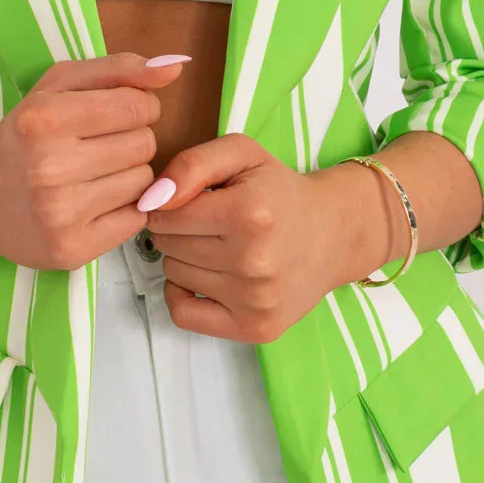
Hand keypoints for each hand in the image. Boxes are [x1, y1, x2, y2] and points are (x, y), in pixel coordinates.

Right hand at [0, 52, 190, 270]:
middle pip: (144, 144)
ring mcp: (60, 214)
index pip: (137, 106)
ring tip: (94, 174)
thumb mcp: (59, 85)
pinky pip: (136, 219)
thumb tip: (176, 66)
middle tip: (99, 146)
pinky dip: (124, 208)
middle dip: (131, 140)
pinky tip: (95, 201)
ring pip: (144, 183)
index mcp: (44, 118)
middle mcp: (49, 167)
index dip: (140, 107)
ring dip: (128, 174)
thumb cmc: (26, 133)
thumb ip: (119, 69)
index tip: (120, 113)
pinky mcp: (71, 250)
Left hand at [137, 134, 383, 340]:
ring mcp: (255, 300)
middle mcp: (253, 261)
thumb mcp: (241, 153)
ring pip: (173, 275)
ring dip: (185, 258)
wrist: (333, 234)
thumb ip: (191, 164)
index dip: (172, 202)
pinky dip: (182, 295)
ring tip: (218, 245)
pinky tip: (205, 278)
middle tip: (210, 223)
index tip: (195, 200)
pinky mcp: (255, 328)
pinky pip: (183, 315)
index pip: (165, 213)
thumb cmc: (278, 191)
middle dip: (178, 229)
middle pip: (167, 245)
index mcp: (249, 213)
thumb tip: (150, 200)